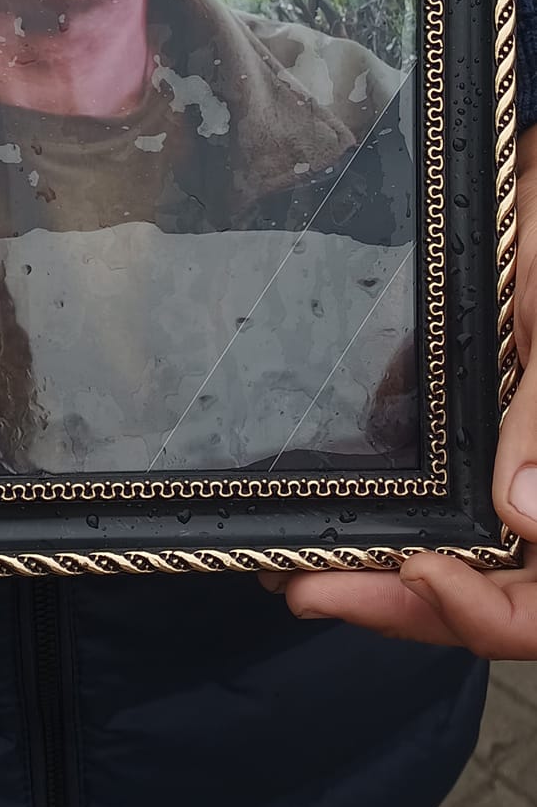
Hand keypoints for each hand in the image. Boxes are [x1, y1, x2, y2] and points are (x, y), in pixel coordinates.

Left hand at [259, 128, 536, 658]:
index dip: (480, 611)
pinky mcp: (473, 442)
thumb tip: (520, 513)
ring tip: (294, 570)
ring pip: (451, 562)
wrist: (535, 196)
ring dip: (375, 576)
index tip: (419, 569)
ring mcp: (510, 475)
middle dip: (395, 606)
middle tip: (306, 590)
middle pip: (486, 601)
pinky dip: (375, 519)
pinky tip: (314, 508)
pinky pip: (428, 504)